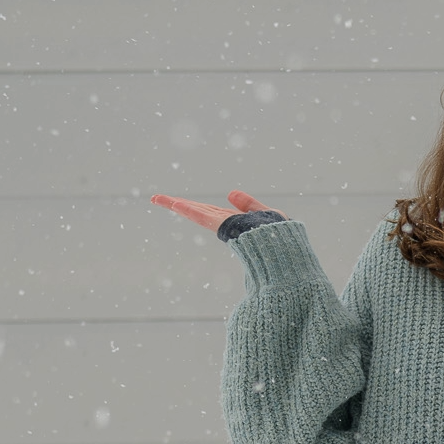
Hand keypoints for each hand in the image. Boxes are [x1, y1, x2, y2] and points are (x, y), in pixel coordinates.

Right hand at [149, 188, 279, 230]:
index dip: (194, 206)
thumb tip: (230, 193)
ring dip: (177, 205)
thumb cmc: (281, 237)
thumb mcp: (265, 213)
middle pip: (197, 211)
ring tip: (156, 198)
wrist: (286, 250)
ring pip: (196, 213)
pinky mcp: (225, 228)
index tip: (178, 203)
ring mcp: (224, 227)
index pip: (209, 212)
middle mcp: (226, 225)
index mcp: (235, 222)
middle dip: (178, 205)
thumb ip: (248, 204)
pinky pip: (204, 218)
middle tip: (157, 198)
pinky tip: (175, 204)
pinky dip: (190, 211)